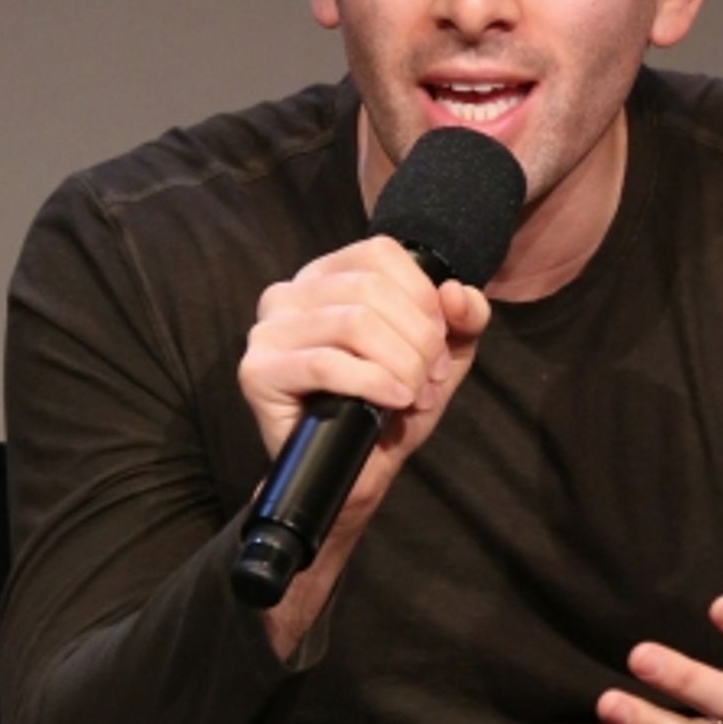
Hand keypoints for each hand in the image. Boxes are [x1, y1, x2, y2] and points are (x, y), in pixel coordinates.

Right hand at [239, 235, 491, 523]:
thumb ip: (464, 317)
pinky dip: (372, 382)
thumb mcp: (442, 355)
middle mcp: (290, 293)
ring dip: (401, 364)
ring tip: (414, 394)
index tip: (440, 341)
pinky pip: (326, 364)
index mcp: (328, 276)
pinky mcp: (258, 371)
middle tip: (431, 378)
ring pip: (353, 323)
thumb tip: (455, 290)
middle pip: (371, 290)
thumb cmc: (391, 404)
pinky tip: (393, 401)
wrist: (357, 469)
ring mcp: (269, 330)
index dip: (422, 296)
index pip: (381, 254)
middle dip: (418, 338)